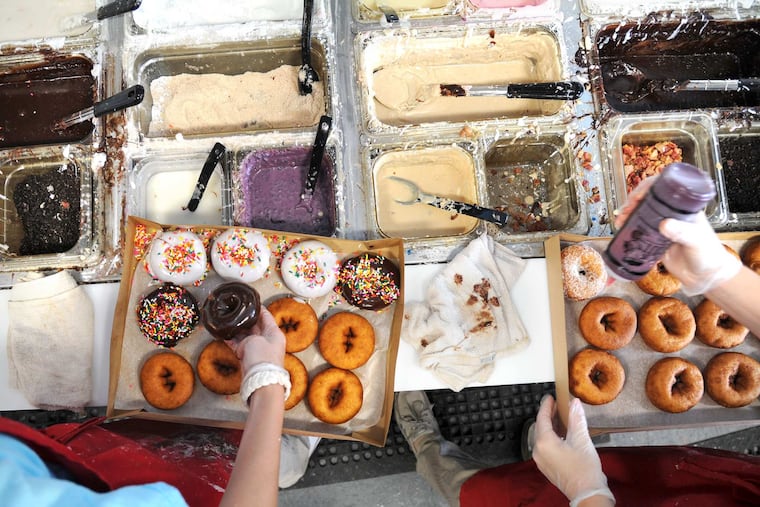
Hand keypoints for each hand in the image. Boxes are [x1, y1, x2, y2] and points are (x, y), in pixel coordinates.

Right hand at [226, 308, 285, 373]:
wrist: (259, 379)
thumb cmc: (263, 358)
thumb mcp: (256, 338)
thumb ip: (250, 333)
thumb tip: (243, 337)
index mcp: (274, 333)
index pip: (266, 316)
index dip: (258, 308)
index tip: (251, 302)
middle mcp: (267, 340)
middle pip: (255, 326)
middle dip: (246, 319)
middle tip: (236, 312)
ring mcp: (258, 349)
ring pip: (246, 336)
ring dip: (237, 330)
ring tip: (228, 322)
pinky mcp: (248, 357)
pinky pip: (238, 346)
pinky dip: (231, 340)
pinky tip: (224, 335)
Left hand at [532, 396, 612, 505]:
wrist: (587, 493)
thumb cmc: (584, 470)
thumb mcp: (582, 439)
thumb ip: (576, 419)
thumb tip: (574, 403)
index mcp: (544, 442)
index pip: (542, 418)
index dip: (546, 406)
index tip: (550, 398)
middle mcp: (538, 451)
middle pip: (540, 427)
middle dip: (548, 415)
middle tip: (557, 406)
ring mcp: (540, 460)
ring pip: (542, 437)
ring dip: (550, 427)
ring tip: (561, 418)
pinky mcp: (546, 467)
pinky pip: (545, 447)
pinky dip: (551, 438)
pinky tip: (562, 435)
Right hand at [614, 175, 740, 295]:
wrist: (704, 276)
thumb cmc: (708, 255)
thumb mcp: (696, 240)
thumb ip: (682, 232)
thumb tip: (664, 224)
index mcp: (683, 209)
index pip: (664, 189)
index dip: (648, 188)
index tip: (638, 195)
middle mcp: (671, 215)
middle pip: (648, 200)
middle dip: (633, 202)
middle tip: (626, 210)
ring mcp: (662, 227)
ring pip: (641, 214)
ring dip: (628, 215)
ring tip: (621, 221)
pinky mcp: (655, 240)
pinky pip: (639, 231)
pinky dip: (629, 229)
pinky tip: (623, 231)